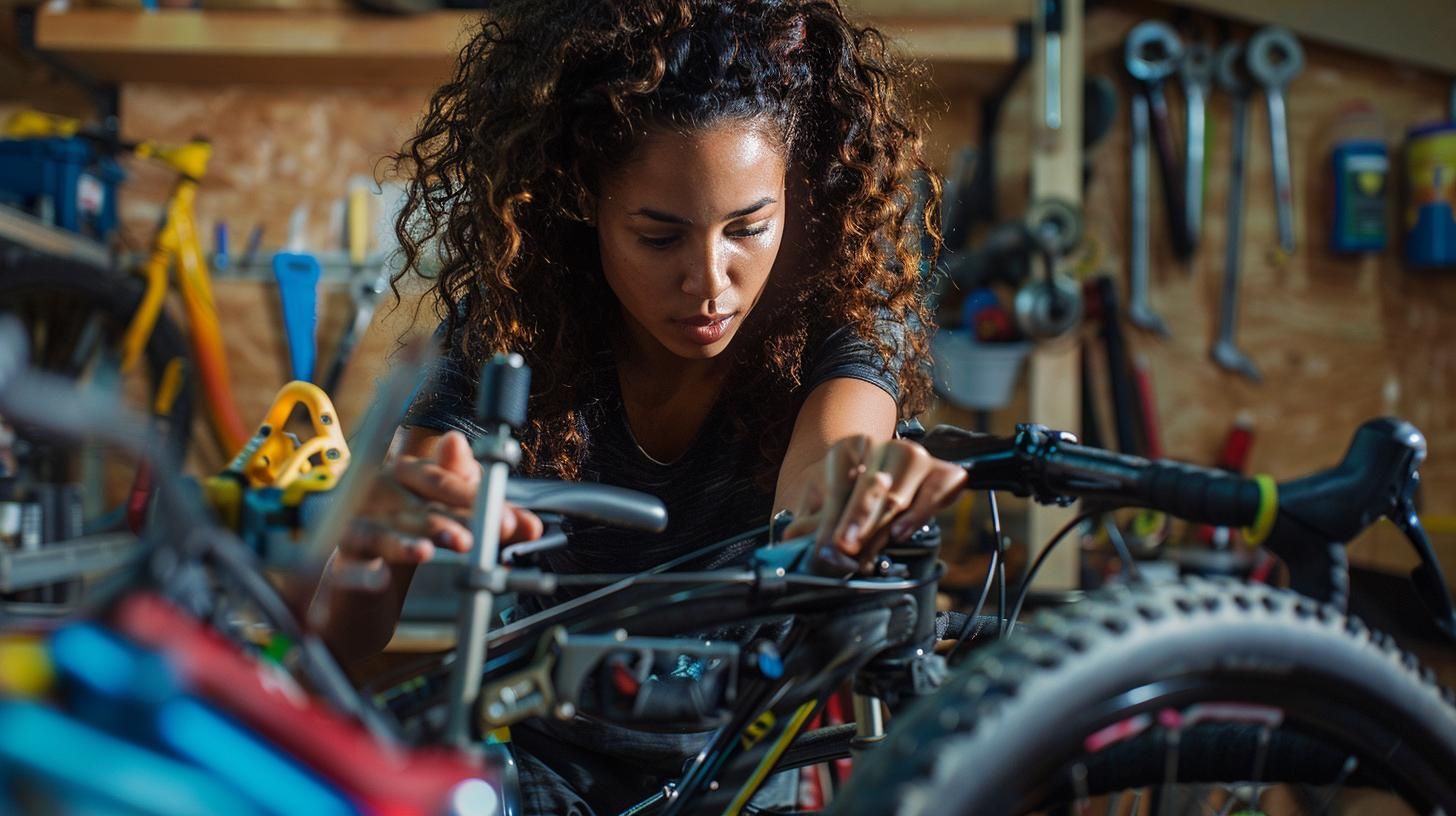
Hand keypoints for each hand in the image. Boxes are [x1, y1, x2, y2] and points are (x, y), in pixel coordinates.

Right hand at [337, 430, 542, 573]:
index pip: (444, 481)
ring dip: (410, 542)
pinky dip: (363, 573)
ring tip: (433, 550)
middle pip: (421, 504)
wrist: (365, 587)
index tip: (507, 519)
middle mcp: (381, 492)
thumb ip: (491, 522)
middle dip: (457, 519)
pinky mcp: (342, 561)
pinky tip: (378, 579)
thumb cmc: (411, 541)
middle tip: (484, 534)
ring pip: (386, 532)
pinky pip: (352, 566)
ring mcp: (358, 524)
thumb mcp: (455, 527)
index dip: (477, 498)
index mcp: (408, 474)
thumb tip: (532, 525)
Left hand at [781, 435, 966, 573]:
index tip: (829, 547)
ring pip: (898, 496)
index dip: (833, 520)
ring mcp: (916, 457)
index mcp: (852, 447)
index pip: (841, 487)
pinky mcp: (943, 473)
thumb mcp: (833, 497)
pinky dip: (916, 516)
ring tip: (865, 554)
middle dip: (857, 521)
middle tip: (845, 548)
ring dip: (880, 529)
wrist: (905, 467)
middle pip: (871, 487)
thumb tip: (791, 536)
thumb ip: (816, 520)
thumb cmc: (862, 485)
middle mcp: (885, 446)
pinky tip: (900, 533)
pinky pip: (931, 496)